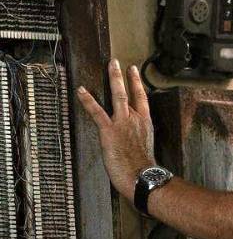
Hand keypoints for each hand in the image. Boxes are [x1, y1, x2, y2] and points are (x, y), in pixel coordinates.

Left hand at [76, 58, 155, 201]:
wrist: (142, 175)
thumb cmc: (143, 168)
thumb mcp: (145, 148)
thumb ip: (139, 137)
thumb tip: (134, 138)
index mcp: (145, 123)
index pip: (142, 99)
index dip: (137, 84)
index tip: (134, 72)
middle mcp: (135, 119)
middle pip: (130, 93)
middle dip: (124, 76)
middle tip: (118, 63)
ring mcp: (122, 123)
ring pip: (118, 96)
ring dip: (113, 79)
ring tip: (109, 66)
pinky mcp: (109, 130)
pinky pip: (97, 112)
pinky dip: (89, 100)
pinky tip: (82, 91)